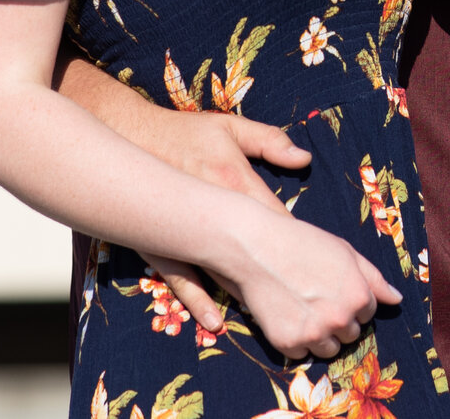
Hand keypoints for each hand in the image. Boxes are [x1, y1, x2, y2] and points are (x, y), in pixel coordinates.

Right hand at [98, 103, 396, 354]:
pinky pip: (183, 280)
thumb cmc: (186, 131)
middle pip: (254, 251)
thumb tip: (303, 159)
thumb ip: (269, 141)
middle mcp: (213, 212)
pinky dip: (199, 301)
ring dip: (246, 292)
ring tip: (270, 316)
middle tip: (302, 296)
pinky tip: (215, 320)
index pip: (275, 218)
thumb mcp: (231, 128)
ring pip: (222, 270)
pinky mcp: (164, 246)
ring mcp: (186, 233)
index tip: (318, 258)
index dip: (298, 241)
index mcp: (234, 181)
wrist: (131, 135)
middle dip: (279, 273)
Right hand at [149, 196, 400, 362]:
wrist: (256, 248)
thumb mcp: (345, 252)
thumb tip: (397, 300)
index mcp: (359, 296)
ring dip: (321, 335)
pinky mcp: (288, 344)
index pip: (368, 312)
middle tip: (316, 297)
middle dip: (339, 319)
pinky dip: (297, 340)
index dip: (351, 298)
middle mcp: (340, 319)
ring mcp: (313, 334)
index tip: (332, 285)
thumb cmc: (303, 243)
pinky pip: (303, 354)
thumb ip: (374, 278)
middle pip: (351, 334)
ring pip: (329, 349)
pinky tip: (287, 315)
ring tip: (303, 307)